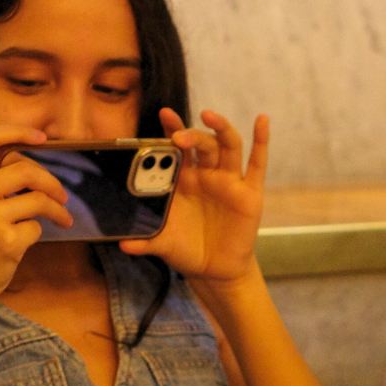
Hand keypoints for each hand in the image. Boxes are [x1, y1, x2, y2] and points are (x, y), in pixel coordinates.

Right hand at [0, 125, 73, 299]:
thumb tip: (29, 160)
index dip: (19, 132)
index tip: (43, 138)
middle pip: (24, 169)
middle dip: (51, 181)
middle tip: (62, 196)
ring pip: (37, 199)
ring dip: (57, 209)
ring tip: (63, 218)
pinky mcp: (4, 240)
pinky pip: (36, 227)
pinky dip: (37, 232)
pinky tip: (24, 243)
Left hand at [121, 108, 267, 283]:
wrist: (214, 271)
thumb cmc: (186, 250)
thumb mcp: (163, 244)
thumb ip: (144, 241)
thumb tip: (122, 245)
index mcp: (184, 180)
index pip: (178, 148)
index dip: (172, 129)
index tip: (164, 114)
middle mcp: (207, 175)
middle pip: (202, 144)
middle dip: (191, 135)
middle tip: (178, 136)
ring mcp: (229, 182)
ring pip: (228, 146)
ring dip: (220, 128)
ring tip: (209, 116)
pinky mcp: (250, 194)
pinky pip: (257, 164)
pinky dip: (262, 141)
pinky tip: (262, 121)